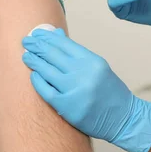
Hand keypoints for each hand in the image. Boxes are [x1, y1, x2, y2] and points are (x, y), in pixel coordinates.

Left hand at [22, 29, 150, 151]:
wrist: (123, 118)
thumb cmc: (111, 92)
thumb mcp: (98, 67)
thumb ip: (77, 54)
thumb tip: (56, 36)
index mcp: (92, 61)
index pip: (64, 44)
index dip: (48, 37)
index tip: (37, 34)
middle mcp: (83, 73)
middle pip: (53, 55)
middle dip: (37, 46)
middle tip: (26, 41)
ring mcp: (74, 90)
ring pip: (47, 71)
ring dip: (34, 61)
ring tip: (26, 56)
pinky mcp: (67, 106)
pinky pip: (46, 90)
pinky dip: (38, 81)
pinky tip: (33, 75)